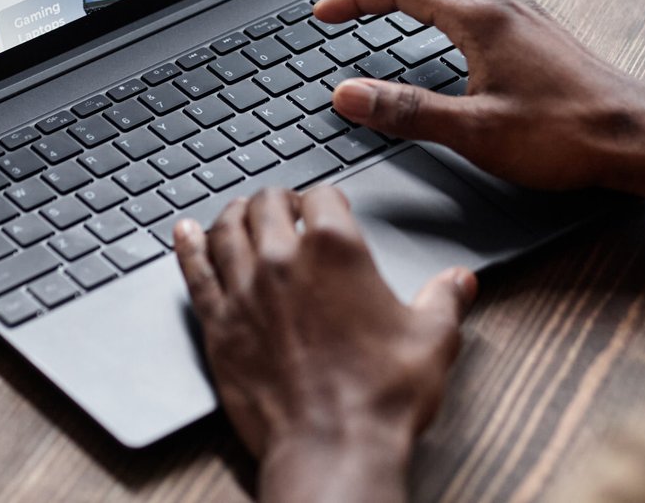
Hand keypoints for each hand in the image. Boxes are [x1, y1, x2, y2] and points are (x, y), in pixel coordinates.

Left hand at [175, 186, 474, 502]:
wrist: (332, 448)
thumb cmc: (380, 397)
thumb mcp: (432, 340)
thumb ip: (446, 300)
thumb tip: (461, 281)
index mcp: (337, 250)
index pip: (323, 196)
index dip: (328, 197)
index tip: (330, 206)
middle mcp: (284, 260)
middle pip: (267, 204)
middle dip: (279, 200)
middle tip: (285, 207)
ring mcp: (245, 291)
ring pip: (226, 230)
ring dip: (233, 214)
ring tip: (239, 212)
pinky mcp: (218, 324)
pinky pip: (195, 273)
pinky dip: (187, 247)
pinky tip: (183, 234)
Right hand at [312, 0, 644, 191]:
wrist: (635, 136)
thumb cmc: (565, 135)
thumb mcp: (474, 131)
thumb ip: (405, 111)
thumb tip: (346, 95)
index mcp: (480, 17)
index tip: (322, 12)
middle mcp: (500, 1)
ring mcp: (521, 11)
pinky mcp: (534, 28)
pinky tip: (442, 8)